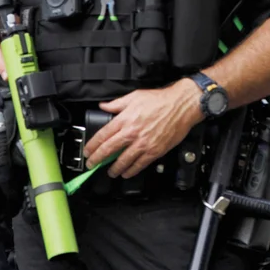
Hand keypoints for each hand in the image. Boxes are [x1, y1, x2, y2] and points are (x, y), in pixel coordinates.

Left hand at [83, 79, 202, 178]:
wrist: (182, 105)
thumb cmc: (161, 100)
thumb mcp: (135, 96)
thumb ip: (117, 103)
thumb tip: (103, 106)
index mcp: (125, 119)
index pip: (103, 135)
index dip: (92, 146)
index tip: (87, 151)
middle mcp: (132, 133)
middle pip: (109, 150)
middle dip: (97, 160)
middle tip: (92, 165)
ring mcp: (143, 144)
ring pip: (123, 161)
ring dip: (114, 169)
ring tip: (110, 172)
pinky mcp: (155, 151)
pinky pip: (139, 165)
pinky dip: (131, 171)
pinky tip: (126, 173)